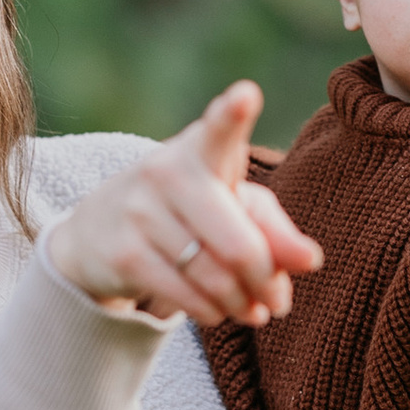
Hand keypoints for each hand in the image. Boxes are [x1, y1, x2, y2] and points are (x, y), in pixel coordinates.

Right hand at [43, 84, 322, 328]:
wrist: (98, 232)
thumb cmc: (189, 212)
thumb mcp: (234, 209)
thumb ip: (276, 232)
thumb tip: (311, 261)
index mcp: (204, 149)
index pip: (219, 130)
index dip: (232, 114)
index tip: (245, 96)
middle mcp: (168, 171)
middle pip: (239, 245)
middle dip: (267, 282)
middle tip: (279, 302)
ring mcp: (140, 212)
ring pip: (215, 277)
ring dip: (243, 304)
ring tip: (253, 310)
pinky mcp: (124, 252)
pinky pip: (187, 297)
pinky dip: (213, 313)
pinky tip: (218, 312)